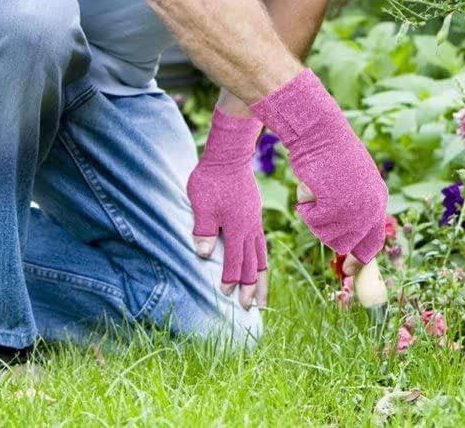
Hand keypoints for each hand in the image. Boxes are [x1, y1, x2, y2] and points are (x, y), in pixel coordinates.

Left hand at [186, 108, 267, 309]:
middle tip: (251, 308)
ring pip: (260, 256)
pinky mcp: (254, 214)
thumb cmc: (212, 180)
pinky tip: (259, 264)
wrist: (229, 156)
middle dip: (251, 288)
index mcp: (237, 229)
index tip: (226, 295)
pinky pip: (261, 243)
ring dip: (260, 278)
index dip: (230, 280)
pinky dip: (261, 259)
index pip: (234, 262)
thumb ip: (203, 229)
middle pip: (253, 265)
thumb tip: (202, 254)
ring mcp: (254, 221)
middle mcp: (249, 229)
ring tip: (262, 297)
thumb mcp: (202, 204)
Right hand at [251, 69, 387, 262]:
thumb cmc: (329, 152)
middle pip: (347, 245)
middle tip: (314, 214)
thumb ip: (354, 208)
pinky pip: (313, 222)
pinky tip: (308, 187)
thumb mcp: (350, 182)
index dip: (358, 259)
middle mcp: (372, 207)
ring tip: (314, 192)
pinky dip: (305, 208)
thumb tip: (349, 246)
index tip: (346, 270)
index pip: (373, 243)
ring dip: (315, 218)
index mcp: (379, 199)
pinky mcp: (336, 205)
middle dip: (327, 233)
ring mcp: (355, 208)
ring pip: (329, 237)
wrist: (319, 130)